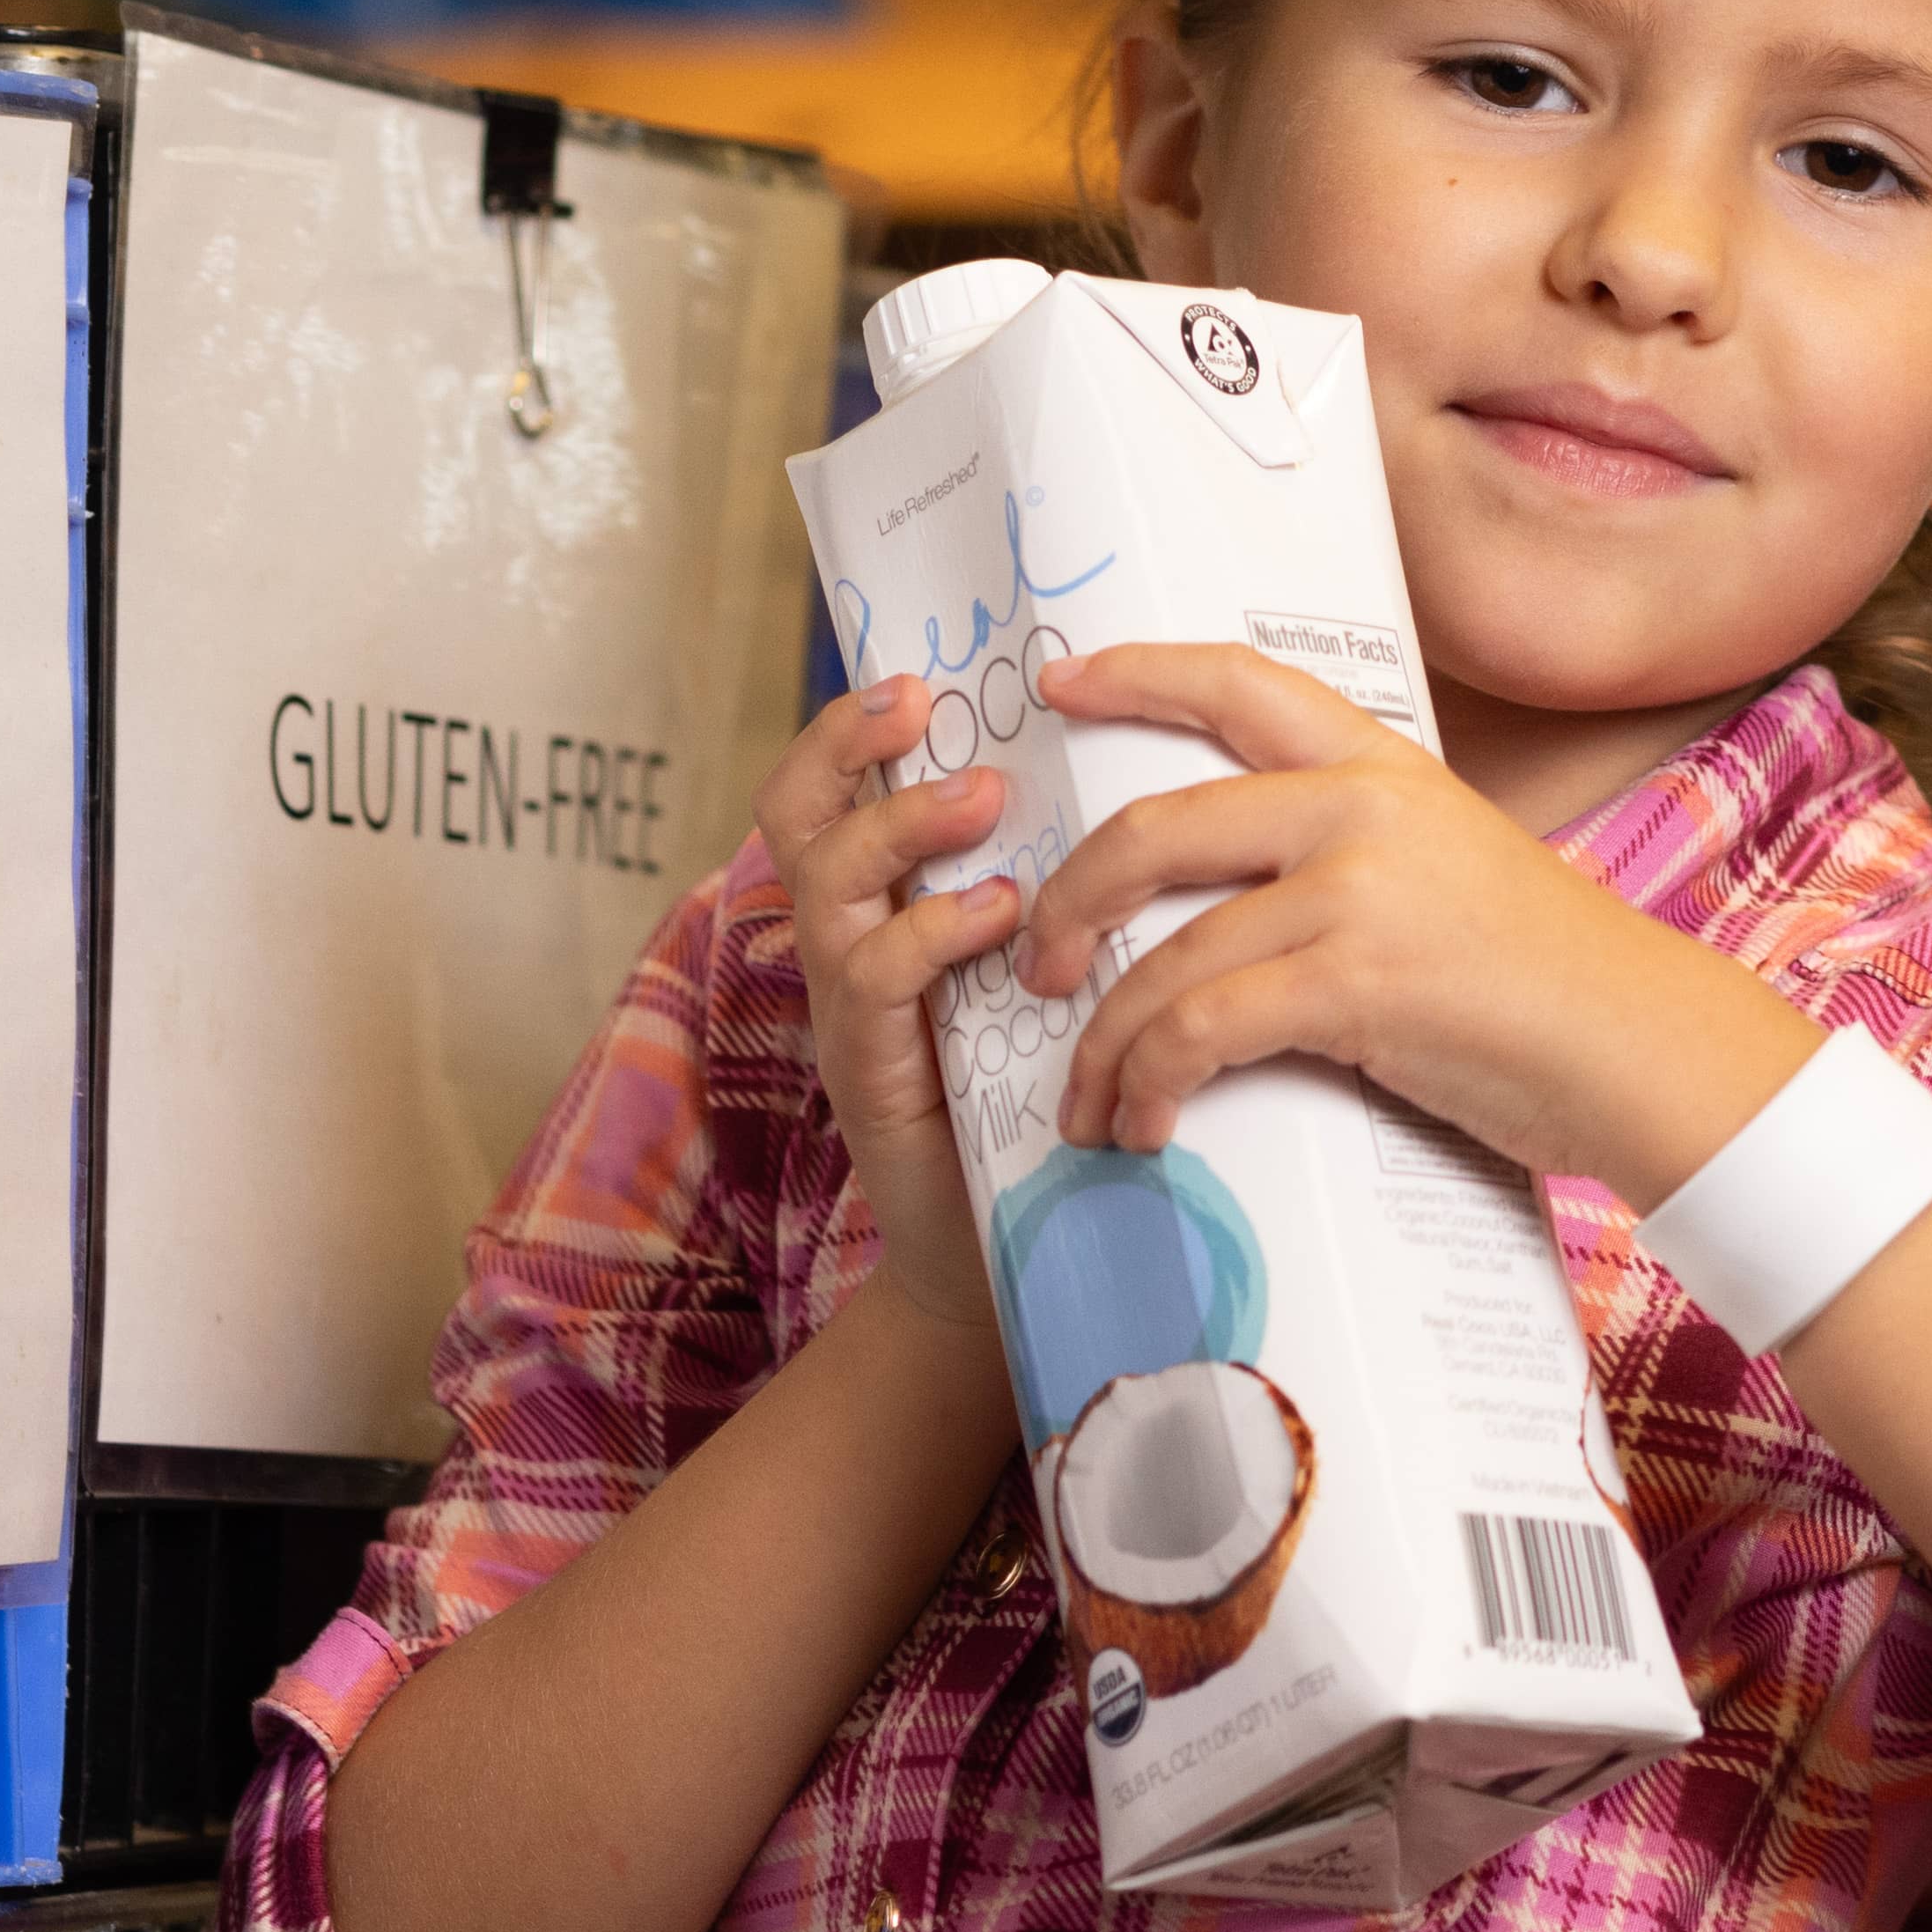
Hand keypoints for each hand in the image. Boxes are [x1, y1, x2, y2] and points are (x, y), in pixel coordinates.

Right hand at [761, 675, 1033, 1334]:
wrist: (1016, 1256)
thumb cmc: (1044, 1093)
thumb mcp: (1042, 968)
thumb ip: (1056, 886)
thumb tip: (1136, 775)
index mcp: (884, 906)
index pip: (829, 788)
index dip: (852, 725)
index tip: (916, 675)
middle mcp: (847, 946)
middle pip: (795, 814)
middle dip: (846, 742)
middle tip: (921, 701)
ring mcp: (851, 1010)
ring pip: (830, 882)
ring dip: (902, 824)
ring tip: (981, 795)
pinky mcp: (872, 1072)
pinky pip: (877, 978)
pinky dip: (934, 931)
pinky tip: (999, 912)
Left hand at [1014, 643, 1813, 1199]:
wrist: (1643, 1047)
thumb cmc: (1547, 981)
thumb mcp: (1451, 868)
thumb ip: (1351, 855)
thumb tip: (1240, 892)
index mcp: (1383, 766)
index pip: (1241, 684)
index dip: (1138, 673)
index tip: (1059, 681)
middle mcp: (1361, 808)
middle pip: (1157, 829)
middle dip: (1070, 902)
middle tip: (1036, 965)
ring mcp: (1356, 891)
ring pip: (1166, 953)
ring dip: (1104, 1038)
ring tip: (1085, 1100)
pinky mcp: (1357, 983)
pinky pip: (1203, 1027)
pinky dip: (1152, 1080)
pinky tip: (1145, 1123)